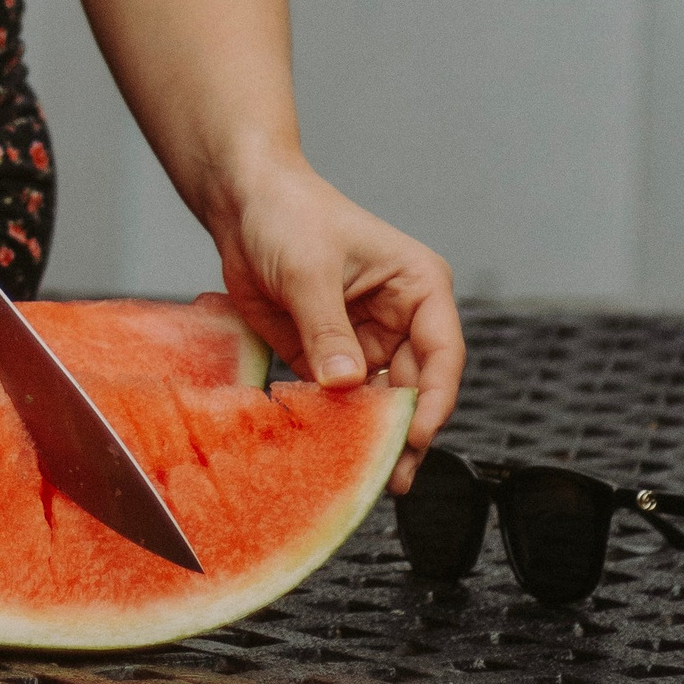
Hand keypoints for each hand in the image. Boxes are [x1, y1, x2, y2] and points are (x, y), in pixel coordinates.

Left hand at [199, 156, 463, 492]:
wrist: (242, 203)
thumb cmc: (288, 215)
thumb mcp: (309, 271)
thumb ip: (328, 330)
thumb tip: (346, 385)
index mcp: (418, 288)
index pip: (442, 355)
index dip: (433, 402)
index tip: (413, 438)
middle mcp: (401, 320)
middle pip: (415, 390)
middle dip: (402, 433)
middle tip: (389, 479)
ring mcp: (365, 341)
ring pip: (379, 403)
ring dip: (369, 437)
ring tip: (360, 478)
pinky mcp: (328, 356)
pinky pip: (339, 400)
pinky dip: (335, 426)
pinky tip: (328, 455)